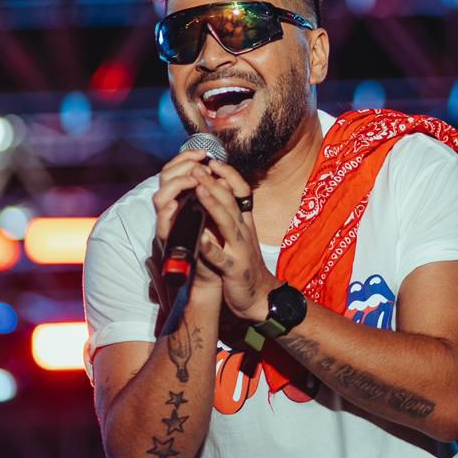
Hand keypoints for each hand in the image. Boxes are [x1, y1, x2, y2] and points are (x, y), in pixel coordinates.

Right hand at [152, 148, 225, 292]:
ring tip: (191, 181)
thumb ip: (214, 193)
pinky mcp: (169, 242)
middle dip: (180, 167)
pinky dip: (167, 214)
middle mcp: (171, 209)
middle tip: (198, 164)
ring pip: (159, 198)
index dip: (186, 158)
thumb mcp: (217, 213)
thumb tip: (219, 171)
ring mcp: (168, 225)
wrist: (213, 274)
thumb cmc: (215, 242)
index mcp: (182, 199)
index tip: (202, 152)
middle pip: (164, 179)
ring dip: (174, 186)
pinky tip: (173, 206)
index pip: (176, 170)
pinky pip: (162, 226)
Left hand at [191, 162, 275, 321]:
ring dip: (213, 205)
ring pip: (227, 223)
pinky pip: (220, 257)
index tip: (213, 161)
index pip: (241, 191)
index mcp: (245, 221)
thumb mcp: (240, 234)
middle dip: (213, 183)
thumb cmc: (244, 262)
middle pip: (231, 202)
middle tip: (198, 168)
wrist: (259, 295)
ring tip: (199, 189)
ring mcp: (240, 249)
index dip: (228, 174)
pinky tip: (200, 238)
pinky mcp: (234, 269)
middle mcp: (244, 231)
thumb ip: (231, 213)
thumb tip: (219, 188)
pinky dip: (211, 246)